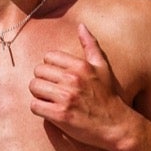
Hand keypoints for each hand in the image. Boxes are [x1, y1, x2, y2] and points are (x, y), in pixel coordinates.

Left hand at [28, 24, 129, 148]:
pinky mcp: (60, 115)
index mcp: (80, 65)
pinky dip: (39, 108)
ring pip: (34, 87)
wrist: (115, 124)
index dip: (49, 67)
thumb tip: (81, 26)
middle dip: (42, 80)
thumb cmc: (108, 95)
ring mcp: (66, 97)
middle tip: (50, 90)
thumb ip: (90, 45)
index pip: (48, 57)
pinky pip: (35, 105)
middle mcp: (72, 79)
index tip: (56, 77)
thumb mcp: (102, 66)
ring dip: (39, 94)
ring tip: (49, 100)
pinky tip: (48, 110)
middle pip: (38, 72)